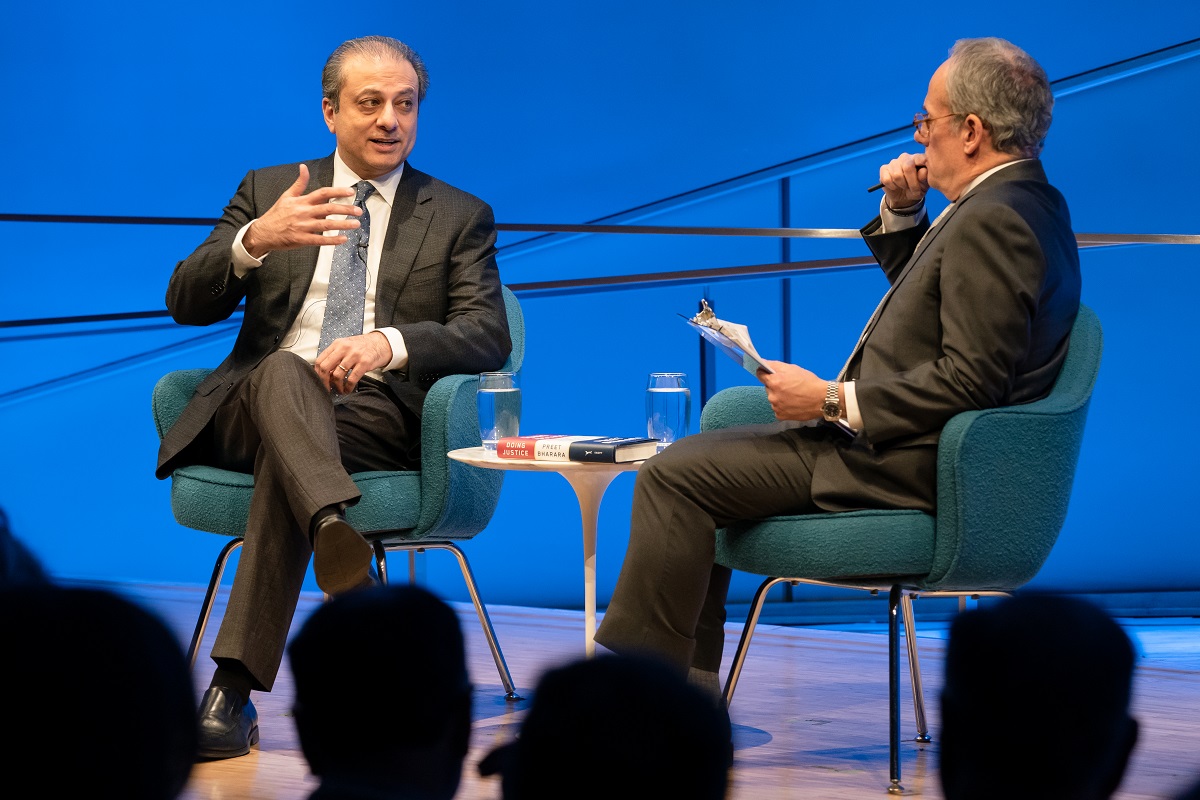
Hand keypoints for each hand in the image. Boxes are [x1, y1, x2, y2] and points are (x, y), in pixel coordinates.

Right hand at [242, 164, 362, 257]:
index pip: (323, 193)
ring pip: (327, 225)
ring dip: (343, 225)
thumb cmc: (277, 214)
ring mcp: (303, 227)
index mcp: (301, 201)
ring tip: (356, 224)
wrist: (264, 232)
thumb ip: (299, 183)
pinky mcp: (302, 239)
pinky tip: (343, 239)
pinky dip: (332, 240)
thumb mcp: (287, 196)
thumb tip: (303, 167)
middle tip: (359, 210)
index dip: (337, 192)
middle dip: (345, 209)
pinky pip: (320, 240)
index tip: (350, 191)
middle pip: (328, 209)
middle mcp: (304, 213)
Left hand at [314, 331, 393, 393]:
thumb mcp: (346, 346)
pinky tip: (348, 389)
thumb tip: (325, 373)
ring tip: (339, 390)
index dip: (317, 374)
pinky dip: (348, 387)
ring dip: (337, 386)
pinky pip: (352, 379)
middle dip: (324, 381)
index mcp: (337, 344)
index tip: (320, 381)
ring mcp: (354, 355)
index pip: (319, 360)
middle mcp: (344, 348)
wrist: (381, 343)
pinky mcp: (364, 363)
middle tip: (327, 388)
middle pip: (325, 367)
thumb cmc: (362, 347)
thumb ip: (335, 356)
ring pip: (337, 375)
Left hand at [756, 360, 826, 420]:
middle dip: (776, 386)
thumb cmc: (809, 383)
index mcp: (774, 381)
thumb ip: (775, 365)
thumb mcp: (793, 369)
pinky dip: (783, 406)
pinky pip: (778, 409)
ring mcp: (776, 407)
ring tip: (793, 396)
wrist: (822, 399)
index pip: (760, 375)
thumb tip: (762, 363)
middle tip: (789, 386)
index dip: (765, 373)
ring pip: (773, 399)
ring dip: (779, 397)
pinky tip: (793, 404)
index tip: (769, 374)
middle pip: (768, 388)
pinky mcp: (780, 415)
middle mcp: (772, 395)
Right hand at [878, 153, 927, 210]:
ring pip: (897, 175)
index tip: (923, 174)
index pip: (920, 158)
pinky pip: (887, 179)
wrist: (904, 197)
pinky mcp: (883, 169)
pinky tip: (895, 186)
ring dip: (902, 185)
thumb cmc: (916, 189)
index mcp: (917, 158)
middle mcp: (905, 157)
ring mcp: (893, 162)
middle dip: (911, 182)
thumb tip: (923, 171)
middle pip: (908, 166)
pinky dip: (892, 186)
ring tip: (904, 187)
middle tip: (913, 189)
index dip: (922, 165)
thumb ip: (924, 177)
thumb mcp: (924, 186)